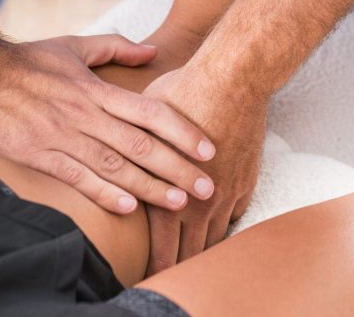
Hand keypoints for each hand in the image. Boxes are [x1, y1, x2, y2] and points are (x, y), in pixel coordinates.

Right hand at [0, 35, 217, 213]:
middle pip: (142, 146)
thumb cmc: (23, 59)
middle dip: (178, 168)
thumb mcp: (72, 45)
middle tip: (207, 187)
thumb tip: (153, 51)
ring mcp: (62, 138)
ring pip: (115, 167)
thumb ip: (115, 47)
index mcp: (96, 90)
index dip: (183, 131)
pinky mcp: (40, 156)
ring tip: (179, 203)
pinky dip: (104, 194)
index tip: (208, 148)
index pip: (150, 112)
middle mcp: (85, 116)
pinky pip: (77, 179)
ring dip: (149, 187)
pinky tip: (129, 208)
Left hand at [142, 66, 266, 273]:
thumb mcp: (143, 118)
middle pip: (191, 249)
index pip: (164, 246)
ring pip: (216, 235)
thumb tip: (107, 151)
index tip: (150, 275)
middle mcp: (201, 199)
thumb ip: (130, 146)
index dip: (157, 266)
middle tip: (171, 274)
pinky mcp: (245, 178)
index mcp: (170, 189)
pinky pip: (235, 213)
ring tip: (193, 256)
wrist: (234, 78)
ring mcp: (227, 190)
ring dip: (204, 247)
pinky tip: (217, 222)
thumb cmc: (183, 91)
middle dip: (180, 265)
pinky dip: (225, 221)